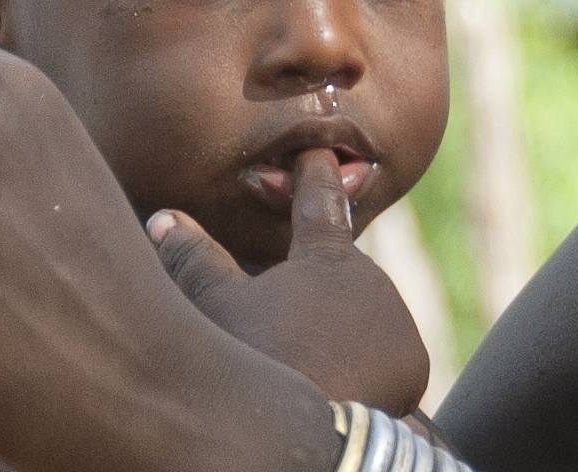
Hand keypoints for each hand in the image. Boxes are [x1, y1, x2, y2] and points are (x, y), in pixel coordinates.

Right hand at [148, 147, 430, 413]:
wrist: (316, 426)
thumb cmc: (261, 358)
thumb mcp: (220, 306)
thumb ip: (197, 259)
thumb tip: (164, 217)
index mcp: (325, 257)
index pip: (318, 202)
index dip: (315, 175)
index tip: (319, 151)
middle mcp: (371, 278)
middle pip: (340, 276)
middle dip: (318, 291)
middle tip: (289, 324)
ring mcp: (396, 320)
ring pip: (362, 319)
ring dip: (340, 333)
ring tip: (307, 364)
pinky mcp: (413, 362)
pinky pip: (386, 358)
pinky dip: (366, 367)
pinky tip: (340, 386)